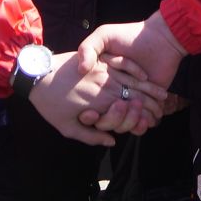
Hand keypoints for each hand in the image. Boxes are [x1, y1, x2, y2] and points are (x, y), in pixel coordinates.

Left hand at [28, 48, 167, 145]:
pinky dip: (135, 68)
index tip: (153, 122)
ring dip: (149, 87)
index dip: (144, 117)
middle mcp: (105, 87)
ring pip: (133, 79)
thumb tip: (112, 141)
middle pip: (135, 96)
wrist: (36, 74)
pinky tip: (145, 73)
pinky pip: (122, 63)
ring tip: (163, 93)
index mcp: (100, 105)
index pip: (129, 112)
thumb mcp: (67, 128)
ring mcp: (103, 71)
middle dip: (152, 103)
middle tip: (164, 109)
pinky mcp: (99, 59)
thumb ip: (91, 137)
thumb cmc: (49, 105)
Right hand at [76, 14, 187, 117]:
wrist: (160, 39)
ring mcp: (130, 99)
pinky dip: (141, 124)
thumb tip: (81, 70)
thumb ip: (88, 48)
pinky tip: (144, 119)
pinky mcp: (145, 105)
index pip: (89, 105)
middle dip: (110, 118)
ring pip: (123, 123)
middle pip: (106, 118)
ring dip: (127, 122)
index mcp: (100, 81)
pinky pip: (140, 122)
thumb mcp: (104, 35)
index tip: (89, 111)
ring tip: (131, 110)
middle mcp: (113, 93)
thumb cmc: (130, 35)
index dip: (88, 113)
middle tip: (117, 107)